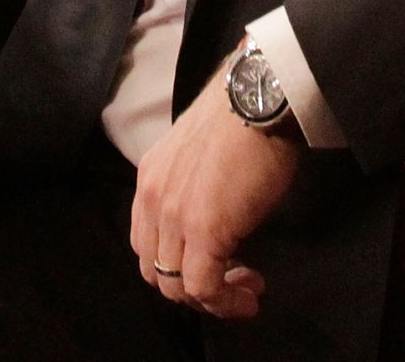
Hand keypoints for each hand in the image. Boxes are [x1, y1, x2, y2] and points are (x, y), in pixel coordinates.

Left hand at [130, 60, 300, 319]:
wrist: (258, 101)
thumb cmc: (243, 121)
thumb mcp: (201, 158)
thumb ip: (194, 188)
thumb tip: (215, 217)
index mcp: (150, 179)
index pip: (146, 242)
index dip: (177, 265)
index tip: (217, 264)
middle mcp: (153, 198)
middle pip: (154, 270)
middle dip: (192, 288)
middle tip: (232, 280)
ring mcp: (174, 216)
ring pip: (175, 287)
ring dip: (213, 299)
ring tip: (247, 289)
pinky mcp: (203, 231)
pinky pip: (204, 288)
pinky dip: (227, 302)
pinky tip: (251, 293)